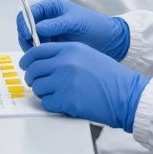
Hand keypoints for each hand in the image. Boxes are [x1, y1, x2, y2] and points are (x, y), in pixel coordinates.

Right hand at [17, 0, 129, 58]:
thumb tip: (38, 28)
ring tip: (41, 54)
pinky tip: (46, 59)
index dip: (24, 22)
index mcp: (51, 8)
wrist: (108, 40)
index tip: (26, 34)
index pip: (28, 12)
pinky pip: (39, 51)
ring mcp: (48, 34)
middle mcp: (47, 20)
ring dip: (32, 48)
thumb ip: (56, 24)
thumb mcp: (75, 22)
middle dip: (25, 38)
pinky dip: (39, 55)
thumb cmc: (95, 25)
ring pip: (30, 41)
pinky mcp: (52, 47)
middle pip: (25, 28)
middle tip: (33, 49)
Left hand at [20, 43, 149, 131]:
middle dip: (32, 78)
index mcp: (70, 49)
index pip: (37, 51)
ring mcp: (65, 81)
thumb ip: (65, 55)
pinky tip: (63, 102)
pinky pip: (47, 103)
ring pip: (38, 87)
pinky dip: (51, 105)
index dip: (27, 60)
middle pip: (33, 70)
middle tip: (37, 83)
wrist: (126, 94)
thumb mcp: (87, 55)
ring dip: (43, 92)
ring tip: (56, 94)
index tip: (25, 65)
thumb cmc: (110, 77)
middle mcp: (65, 62)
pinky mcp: (67, 100)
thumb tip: (44, 61)